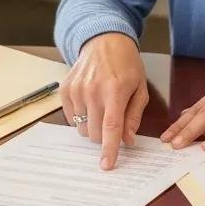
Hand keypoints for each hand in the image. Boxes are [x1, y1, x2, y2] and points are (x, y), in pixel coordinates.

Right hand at [60, 33, 147, 170]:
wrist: (105, 41)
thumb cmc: (126, 65)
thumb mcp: (139, 87)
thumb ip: (134, 115)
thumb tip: (127, 140)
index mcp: (115, 90)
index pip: (111, 126)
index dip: (109, 148)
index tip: (107, 165)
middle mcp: (93, 90)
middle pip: (95, 132)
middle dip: (105, 136)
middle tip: (113, 123)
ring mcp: (77, 89)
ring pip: (82, 128)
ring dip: (93, 126)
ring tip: (101, 107)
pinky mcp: (65, 89)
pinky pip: (71, 118)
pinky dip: (82, 117)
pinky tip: (90, 102)